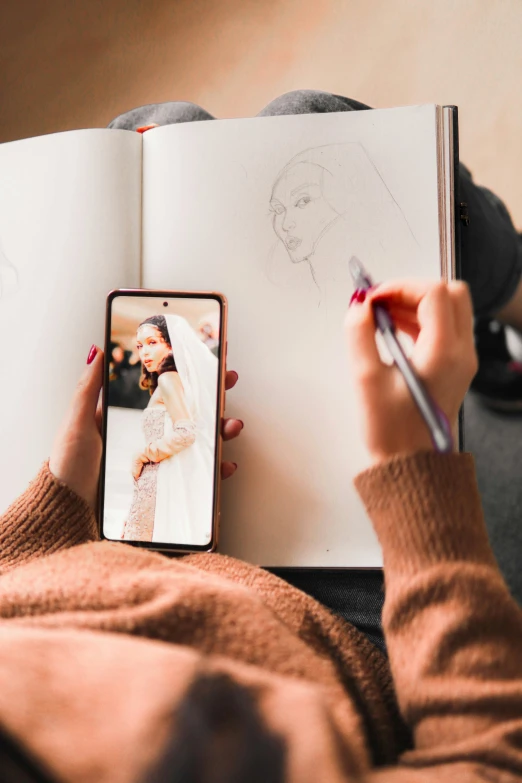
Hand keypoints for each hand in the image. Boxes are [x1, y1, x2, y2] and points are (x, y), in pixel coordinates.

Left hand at [50, 345, 243, 510]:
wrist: (68, 511)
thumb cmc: (68, 466)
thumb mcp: (77, 422)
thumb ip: (89, 388)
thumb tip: (97, 351)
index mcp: (131, 419)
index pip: (167, 393)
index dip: (189, 378)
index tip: (208, 362)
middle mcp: (150, 439)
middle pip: (191, 415)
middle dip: (214, 399)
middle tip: (228, 384)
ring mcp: (161, 463)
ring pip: (200, 444)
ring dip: (221, 433)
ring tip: (231, 427)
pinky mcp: (166, 486)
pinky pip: (197, 477)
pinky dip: (215, 470)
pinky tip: (224, 465)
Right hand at [344, 280, 477, 464]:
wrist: (413, 466)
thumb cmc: (393, 431)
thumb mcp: (366, 379)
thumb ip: (359, 334)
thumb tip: (358, 305)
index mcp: (444, 352)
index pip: (432, 293)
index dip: (399, 287)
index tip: (373, 297)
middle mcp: (461, 352)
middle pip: (449, 293)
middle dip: (411, 290)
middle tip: (380, 302)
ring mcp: (461, 360)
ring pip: (448, 308)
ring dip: (414, 304)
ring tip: (380, 317)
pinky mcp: (454, 367)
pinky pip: (444, 328)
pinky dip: (420, 320)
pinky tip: (391, 331)